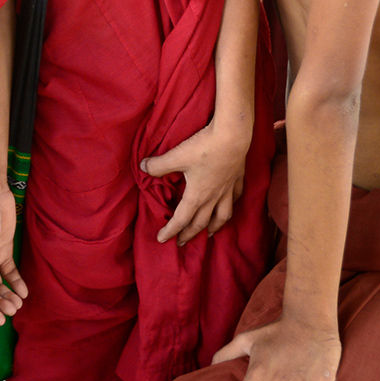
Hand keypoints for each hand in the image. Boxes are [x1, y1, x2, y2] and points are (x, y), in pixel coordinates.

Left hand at [142, 121, 248, 244]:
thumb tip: (142, 167)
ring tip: (209, 233)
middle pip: (200, 223)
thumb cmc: (204, 147)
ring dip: (214, 227)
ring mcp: (227, 189)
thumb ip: (158, 165)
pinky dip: (230, 206)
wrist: (233, 136)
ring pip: (222, 216)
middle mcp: (213, 197)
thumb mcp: (176, 155)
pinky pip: (234, 198)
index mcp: (197, 195)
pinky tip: (228, 205)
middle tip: (181, 243)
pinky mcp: (237, 179)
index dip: (170, 231)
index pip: (181, 219)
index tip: (161, 239)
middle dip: (189, 234)